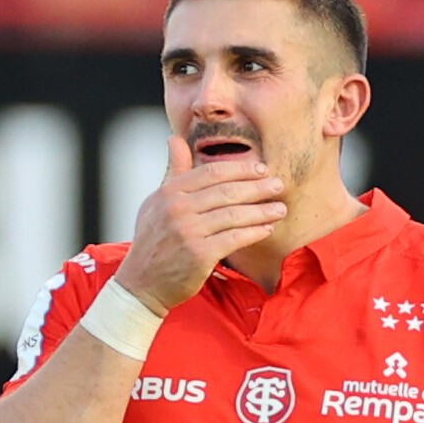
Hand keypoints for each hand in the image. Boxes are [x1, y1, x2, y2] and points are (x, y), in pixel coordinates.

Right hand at [114, 135, 285, 314]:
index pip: (212, 173)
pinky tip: (267, 229)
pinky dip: (254, 232)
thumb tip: (175, 139)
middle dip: (258, 187)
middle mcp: (178, 209)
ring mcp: (189, 232)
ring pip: (235, 215)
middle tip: (278, 185)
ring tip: (280, 208)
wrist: (142, 283)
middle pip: (227, 191)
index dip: (241, 169)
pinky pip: (235, 238)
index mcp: (170, 192)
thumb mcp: (156, 202)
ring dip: (262, 211)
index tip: (261, 169)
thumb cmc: (153, 241)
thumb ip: (173, 172)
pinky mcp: (200, 255)